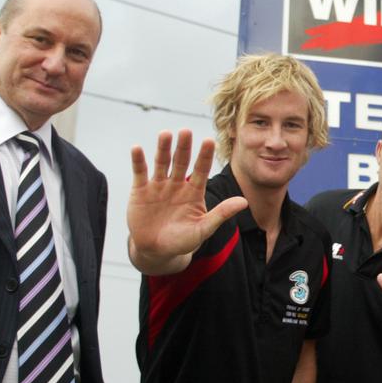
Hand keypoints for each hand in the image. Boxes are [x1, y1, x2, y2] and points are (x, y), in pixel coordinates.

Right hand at [127, 130, 246, 273]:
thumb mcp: (203, 229)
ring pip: (162, 163)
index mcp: (194, 191)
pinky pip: (140, 172)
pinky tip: (137, 148)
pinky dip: (138, 160)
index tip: (209, 141)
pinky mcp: (140, 190)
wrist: (156, 251)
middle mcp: (177, 184)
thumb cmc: (182, 241)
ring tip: (165, 134)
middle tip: (186, 131)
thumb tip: (244, 202)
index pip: (201, 170)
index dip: (205, 156)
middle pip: (181, 161)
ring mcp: (158, 186)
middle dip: (184, 147)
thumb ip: (221, 214)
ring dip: (163, 148)